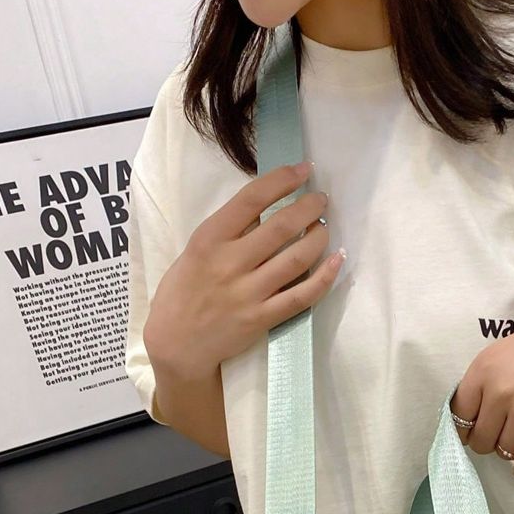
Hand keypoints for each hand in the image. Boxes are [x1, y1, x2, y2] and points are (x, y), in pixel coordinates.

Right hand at [142, 162, 343, 380]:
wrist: (176, 344)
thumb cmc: (183, 292)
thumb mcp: (195, 252)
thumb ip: (228, 233)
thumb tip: (267, 208)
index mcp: (209, 239)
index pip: (252, 199)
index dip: (282, 179)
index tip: (303, 169)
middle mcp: (230, 263)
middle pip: (281, 226)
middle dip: (309, 207)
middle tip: (321, 200)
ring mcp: (248, 293)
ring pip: (297, 259)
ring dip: (319, 237)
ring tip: (325, 227)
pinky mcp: (262, 318)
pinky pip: (301, 296)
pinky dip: (325, 277)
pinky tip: (337, 261)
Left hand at [450, 289, 513, 479]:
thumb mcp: (510, 352)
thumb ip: (489, 382)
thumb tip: (474, 421)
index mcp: (483, 368)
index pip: (458, 415)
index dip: (469, 427)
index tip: (483, 429)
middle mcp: (497, 390)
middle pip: (479, 440)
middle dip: (494, 440)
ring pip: (503, 453)